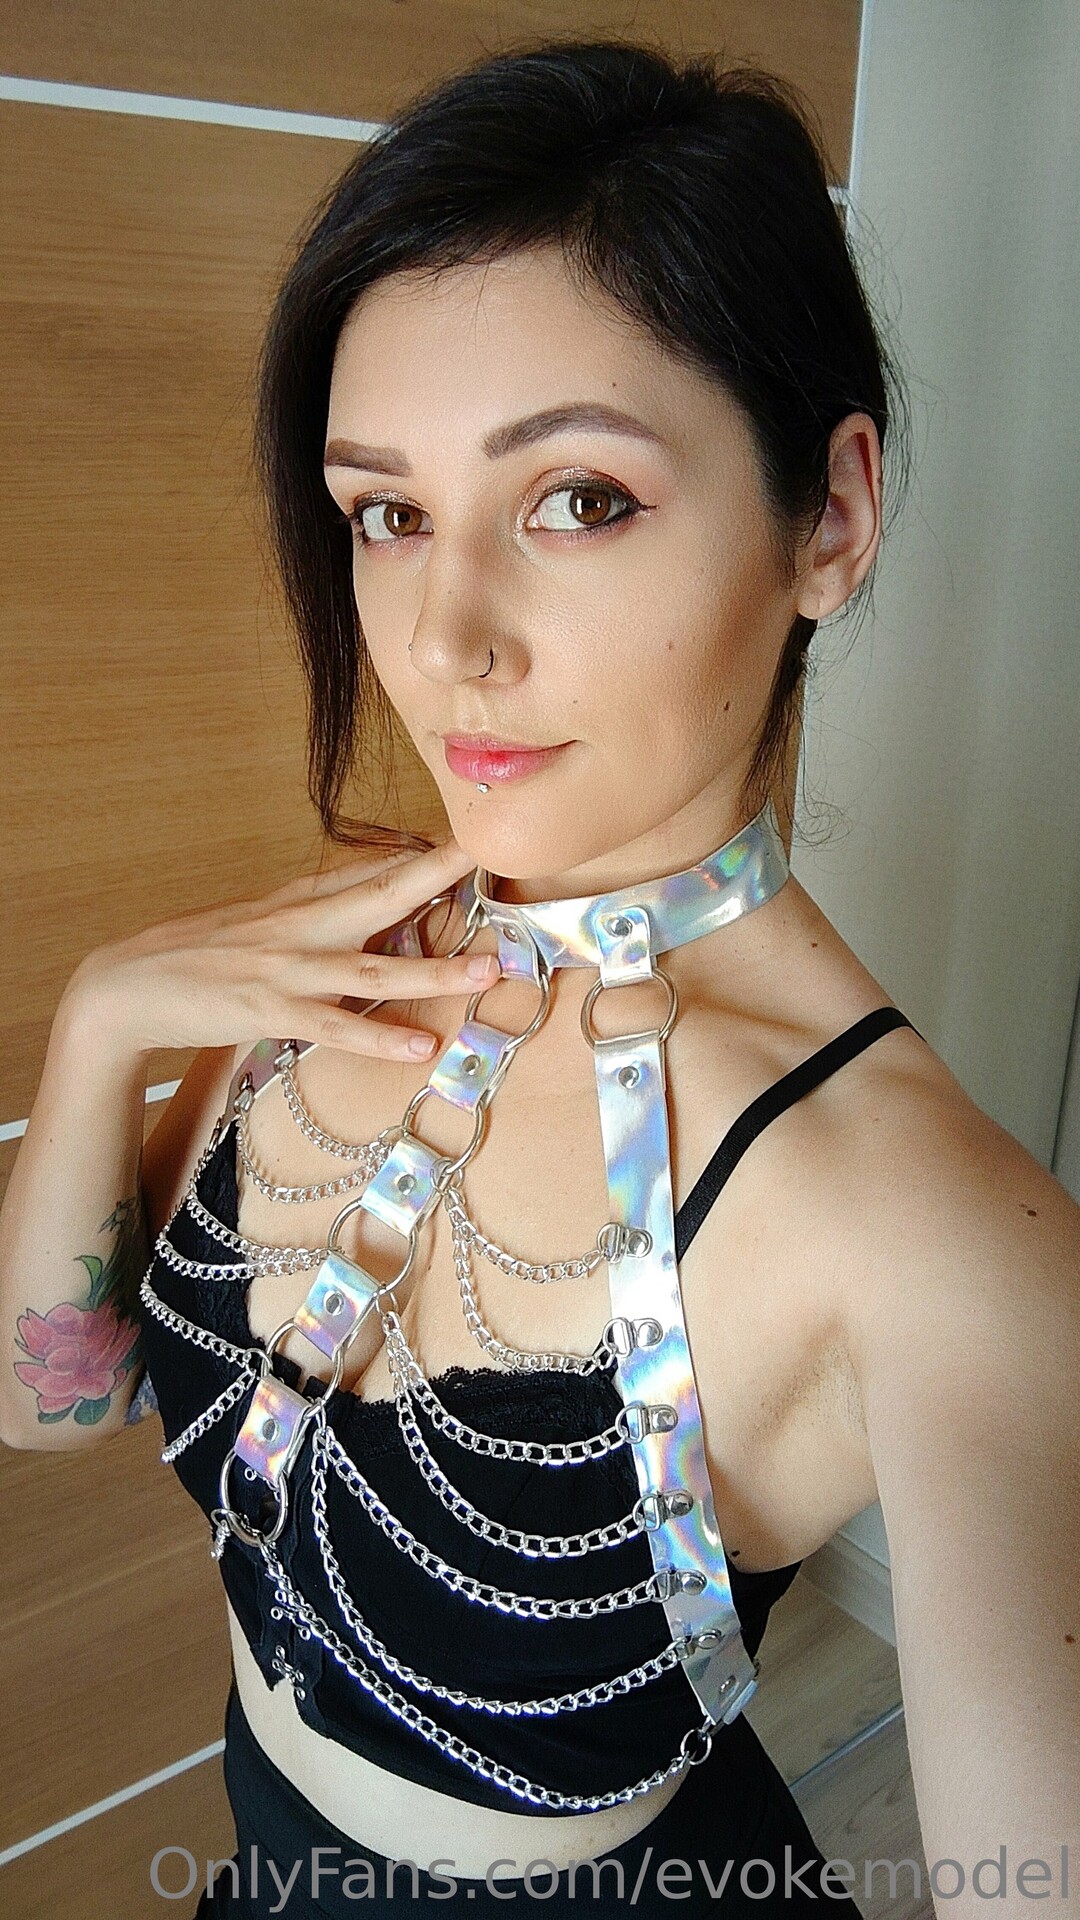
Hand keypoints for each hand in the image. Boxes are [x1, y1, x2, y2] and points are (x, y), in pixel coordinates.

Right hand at [62, 837, 497, 1063]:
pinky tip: (419, 1047)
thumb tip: (361, 892)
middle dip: (439, 876)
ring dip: (432, 972)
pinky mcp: (268, 1011)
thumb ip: (311, 910)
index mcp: (296, 901)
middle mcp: (298, 926)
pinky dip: (378, 1037)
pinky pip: (333, 1026)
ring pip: (372, 968)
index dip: (423, 854)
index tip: (473, 837)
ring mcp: (285, 968)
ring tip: (484, 972)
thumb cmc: (196, 957)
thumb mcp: (258, 923)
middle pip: (381, 895)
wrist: (124, 988)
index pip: (370, 869)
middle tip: (492, 858)